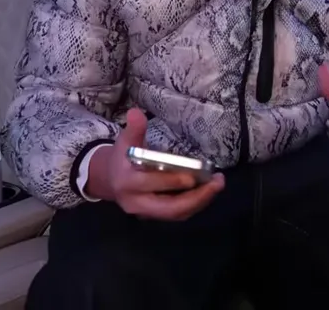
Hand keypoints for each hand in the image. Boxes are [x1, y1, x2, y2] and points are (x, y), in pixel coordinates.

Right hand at [87, 108, 225, 220]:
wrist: (110, 180)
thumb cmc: (121, 159)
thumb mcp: (124, 142)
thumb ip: (133, 129)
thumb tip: (136, 113)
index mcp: (127, 183)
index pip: (150, 184)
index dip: (171, 181)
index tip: (192, 175)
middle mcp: (137, 203)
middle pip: (169, 208)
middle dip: (195, 198)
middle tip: (216, 183)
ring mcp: (147, 213)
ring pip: (176, 214)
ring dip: (200, 201)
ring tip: (217, 185)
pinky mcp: (157, 216)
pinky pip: (178, 213)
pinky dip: (195, 203)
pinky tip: (209, 190)